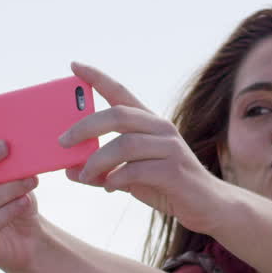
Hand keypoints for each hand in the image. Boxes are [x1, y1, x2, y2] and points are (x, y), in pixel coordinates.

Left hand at [61, 62, 228, 232]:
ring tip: (84, 175)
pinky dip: (115, 178)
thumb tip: (70, 170)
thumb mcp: (131, 176)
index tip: (74, 66)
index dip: (97, 78)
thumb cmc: (168, 186)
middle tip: (62, 141)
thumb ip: (103, 171)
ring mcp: (170, 148)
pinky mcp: (174, 170)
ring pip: (124, 144)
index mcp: (150, 123)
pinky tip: (109, 186)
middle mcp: (161, 129)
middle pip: (117, 115)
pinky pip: (135, 170)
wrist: (208, 206)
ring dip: (97, 161)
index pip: (121, 92)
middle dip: (85, 126)